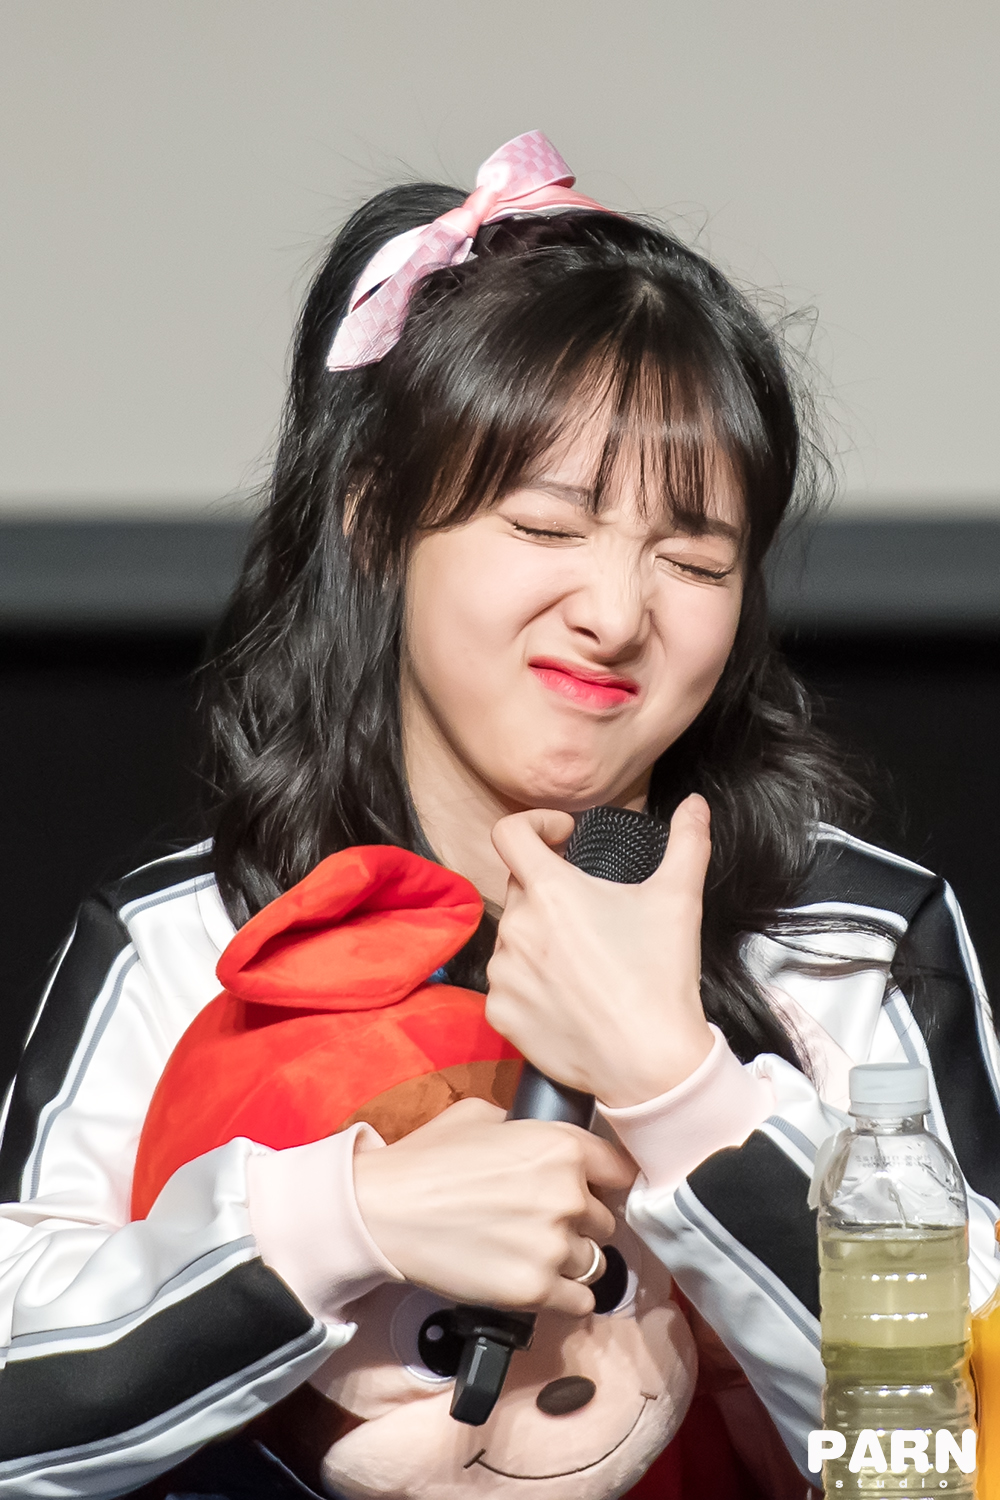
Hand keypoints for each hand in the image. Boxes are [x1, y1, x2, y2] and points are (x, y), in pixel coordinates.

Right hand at [352, 1097, 633, 1315]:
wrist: (384, 1211)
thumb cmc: (426, 1160)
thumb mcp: (481, 1116)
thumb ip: (526, 1128)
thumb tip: (542, 1141)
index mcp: (561, 1146)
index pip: (621, 1169)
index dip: (607, 1181)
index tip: (599, 1191)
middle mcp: (568, 1195)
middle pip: (606, 1221)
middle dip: (581, 1223)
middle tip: (546, 1224)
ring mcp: (554, 1246)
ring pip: (594, 1263)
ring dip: (571, 1261)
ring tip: (536, 1256)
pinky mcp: (535, 1290)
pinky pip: (579, 1302)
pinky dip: (565, 1297)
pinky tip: (540, 1284)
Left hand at [486, 794, 714, 1107]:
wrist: (650, 1064)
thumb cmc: (661, 977)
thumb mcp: (679, 900)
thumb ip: (687, 842)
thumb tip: (696, 803)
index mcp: (550, 892)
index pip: (509, 833)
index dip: (535, 825)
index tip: (562, 838)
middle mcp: (515, 927)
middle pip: (519, 888)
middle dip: (549, 891)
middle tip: (589, 913)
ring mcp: (502, 973)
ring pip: (513, 938)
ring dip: (538, 938)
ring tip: (582, 961)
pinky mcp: (499, 1013)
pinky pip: (507, 984)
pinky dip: (530, 983)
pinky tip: (566, 996)